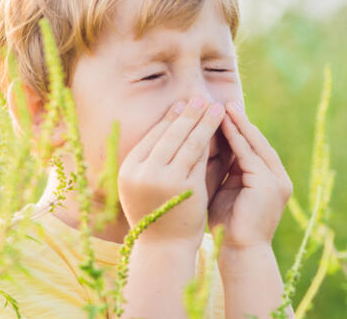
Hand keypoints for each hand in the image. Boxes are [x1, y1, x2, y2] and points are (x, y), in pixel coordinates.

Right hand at [118, 96, 225, 249]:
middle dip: (187, 114)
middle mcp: (141, 171)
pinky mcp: (183, 186)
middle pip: (168, 135)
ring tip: (215, 106)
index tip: (182, 104)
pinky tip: (218, 128)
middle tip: (200, 97)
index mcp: (127, 169)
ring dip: (202, 121)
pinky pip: (198, 156)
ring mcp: (162, 178)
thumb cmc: (159, 214)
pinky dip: (209, 140)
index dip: (169, 119)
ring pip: (186, 142)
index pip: (152, 136)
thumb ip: (161, 158)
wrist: (164, 248)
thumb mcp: (151, 184)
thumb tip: (176, 123)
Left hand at [208, 101, 292, 249]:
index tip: (222, 112)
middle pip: (257, 142)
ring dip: (238, 125)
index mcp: (270, 181)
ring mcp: (277, 181)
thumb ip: (223, 171)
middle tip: (225, 101)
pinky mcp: (268, 184)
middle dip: (240, 121)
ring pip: (254, 145)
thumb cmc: (227, 227)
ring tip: (223, 106)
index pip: (254, 148)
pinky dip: (236, 139)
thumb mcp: (226, 191)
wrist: (240, 253)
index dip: (239, 129)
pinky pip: (249, 155)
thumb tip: (206, 147)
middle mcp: (279, 178)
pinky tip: (223, 125)